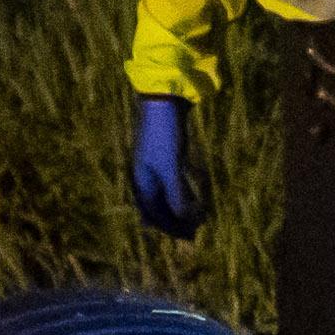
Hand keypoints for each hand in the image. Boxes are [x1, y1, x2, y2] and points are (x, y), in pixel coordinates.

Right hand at [132, 97, 206, 240]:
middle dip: (173, 221)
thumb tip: (183, 219)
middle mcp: (145, 175)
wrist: (162, 98)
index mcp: (142, 180)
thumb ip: (176, 193)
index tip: (189, 236)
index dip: (171, 227)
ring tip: (192, 219)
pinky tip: (187, 195)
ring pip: (163, 194)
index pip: (154, 213)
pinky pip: (169, 181)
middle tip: (192, 232)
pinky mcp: (164, 153)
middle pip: (156, 206)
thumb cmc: (165, 134)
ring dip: (177, 208)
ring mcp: (153, 164)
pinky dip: (179, 192)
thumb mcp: (171, 166)